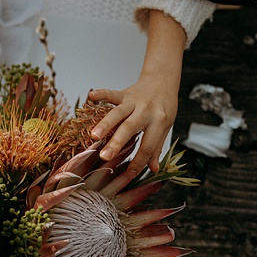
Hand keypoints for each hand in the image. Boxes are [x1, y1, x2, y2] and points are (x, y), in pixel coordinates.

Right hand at [88, 10, 186, 173]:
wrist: (163, 81)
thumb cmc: (164, 108)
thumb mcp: (165, 127)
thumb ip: (156, 147)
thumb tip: (153, 168)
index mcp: (159, 122)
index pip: (148, 146)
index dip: (139, 162)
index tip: (129, 174)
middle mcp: (146, 111)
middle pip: (130, 129)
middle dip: (116, 143)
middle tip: (104, 157)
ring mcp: (134, 101)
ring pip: (118, 113)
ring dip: (105, 124)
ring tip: (93, 136)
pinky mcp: (124, 93)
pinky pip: (112, 94)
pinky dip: (101, 94)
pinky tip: (91, 97)